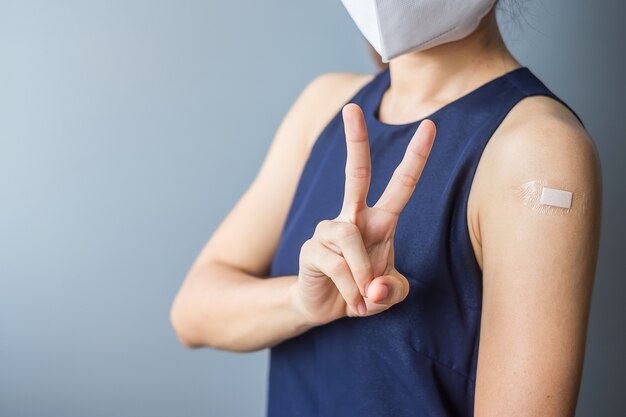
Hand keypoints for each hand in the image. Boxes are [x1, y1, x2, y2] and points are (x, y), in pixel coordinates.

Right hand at [290, 102, 435, 326]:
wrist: (325, 308)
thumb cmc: (363, 292)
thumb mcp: (389, 294)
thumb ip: (393, 291)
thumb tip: (374, 286)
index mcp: (379, 221)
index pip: (400, 184)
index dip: (415, 156)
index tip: (430, 125)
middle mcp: (353, 217)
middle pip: (355, 173)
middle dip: (355, 141)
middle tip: (351, 107)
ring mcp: (328, 230)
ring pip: (349, 238)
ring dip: (363, 273)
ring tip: (365, 298)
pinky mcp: (311, 249)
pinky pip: (336, 264)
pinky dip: (349, 288)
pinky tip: (351, 301)